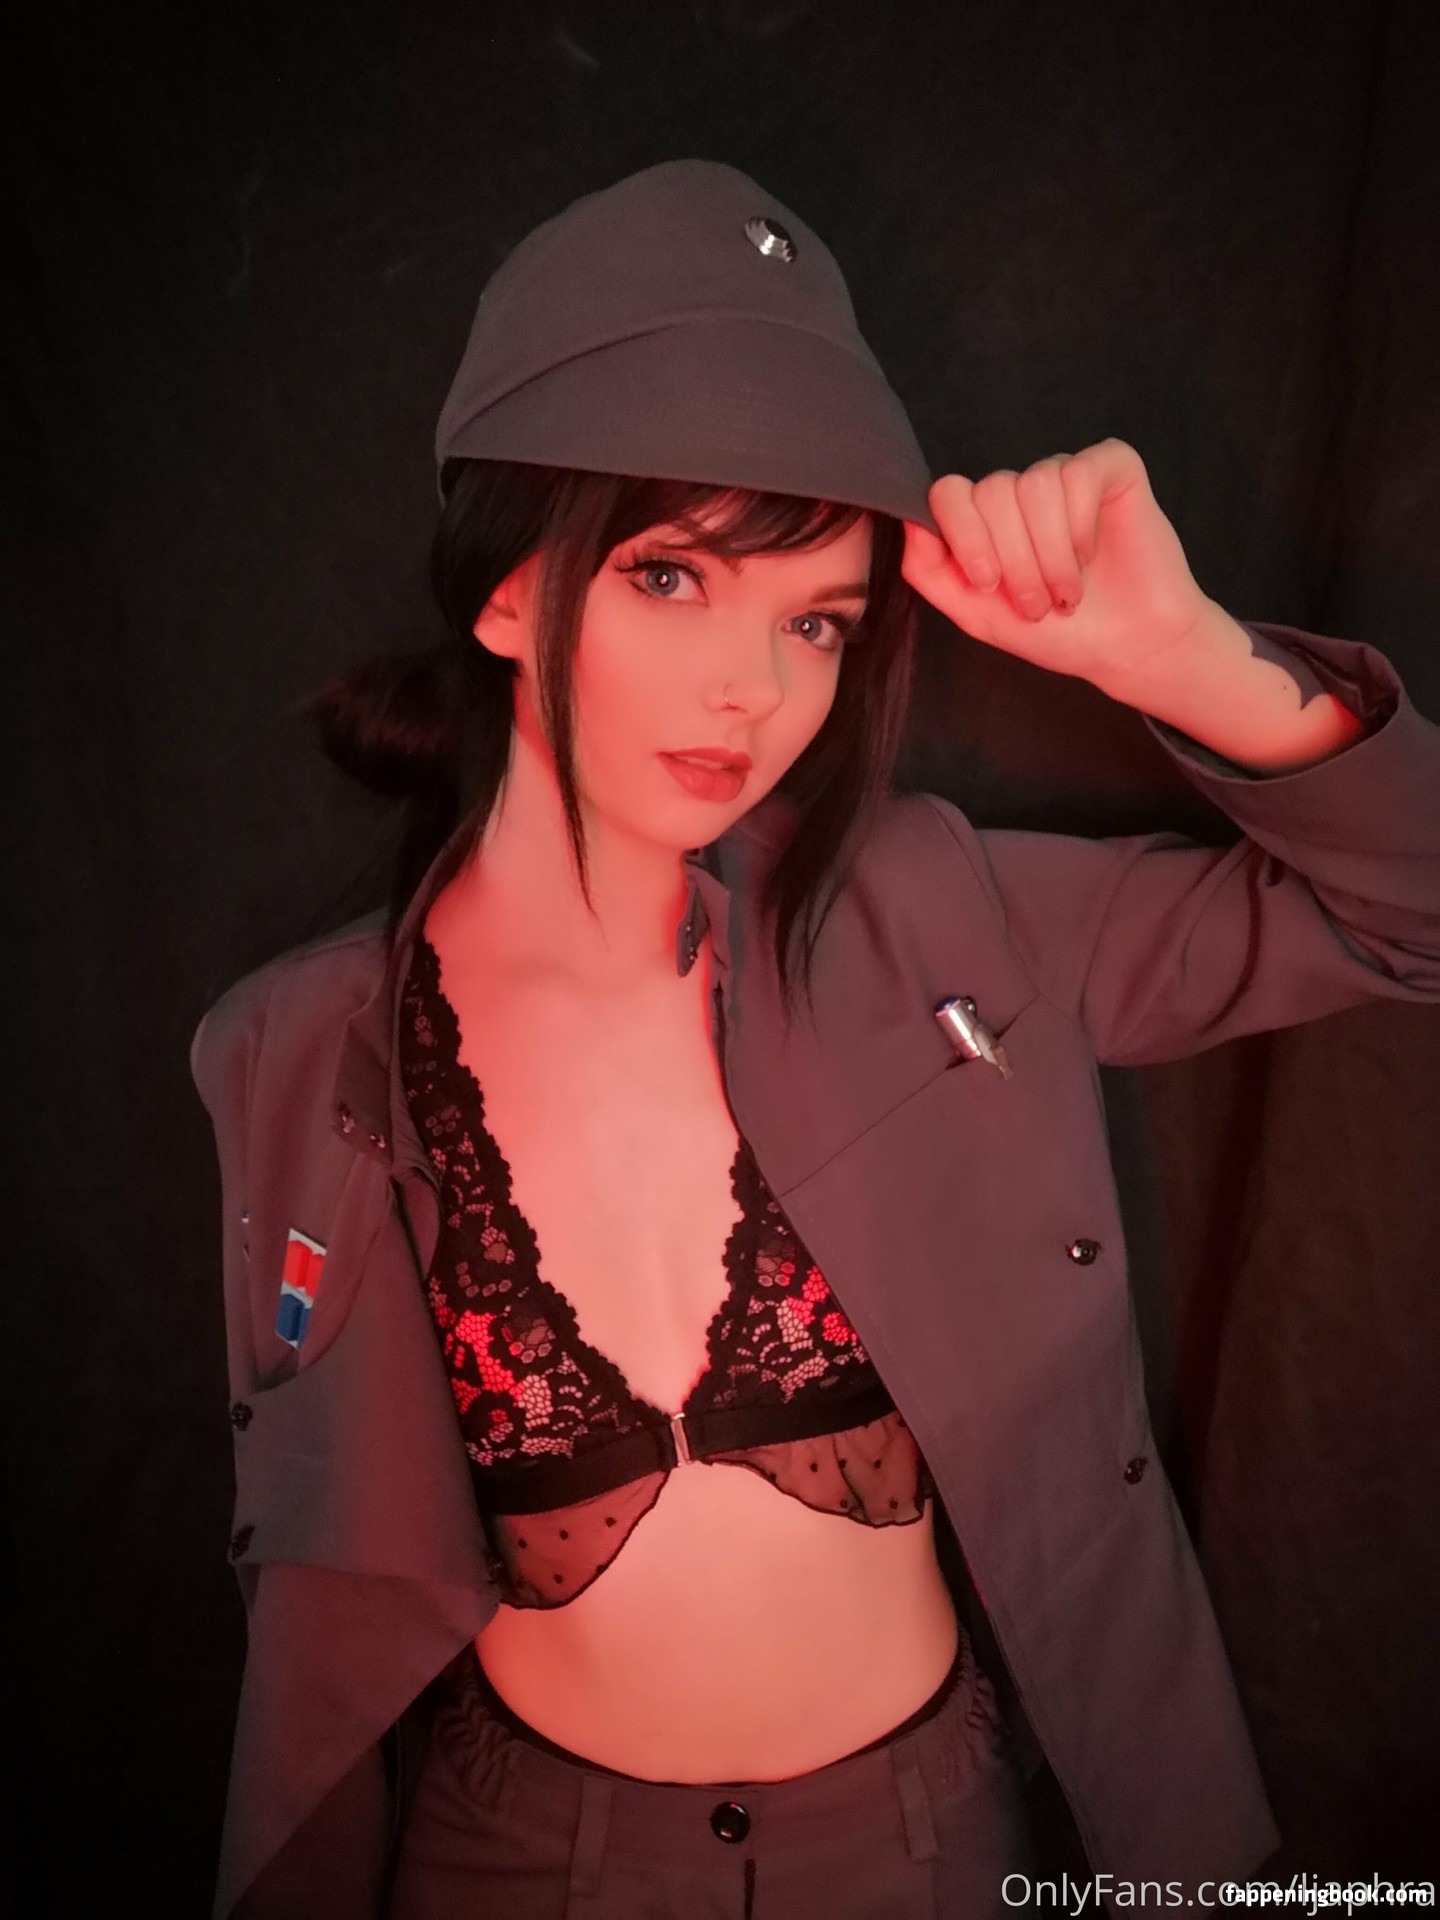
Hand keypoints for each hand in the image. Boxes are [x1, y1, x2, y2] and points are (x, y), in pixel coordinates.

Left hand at [900, 438, 1213, 695]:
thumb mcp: (976, 614)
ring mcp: (1064, 474)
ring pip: (1034, 485)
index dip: (966, 538)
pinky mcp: (1111, 467)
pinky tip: (1092, 553)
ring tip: (1067, 592)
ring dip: (1051, 553)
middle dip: (1015, 561)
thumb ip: (929, 571)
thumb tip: (907, 522)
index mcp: (987, 519)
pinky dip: (1081, 526)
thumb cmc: (1058, 634)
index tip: (990, 584)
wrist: (1128, 647)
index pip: (949, 493)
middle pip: (991, 492)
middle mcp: (1021, 490)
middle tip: (1040, 604)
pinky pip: (1078, 474)